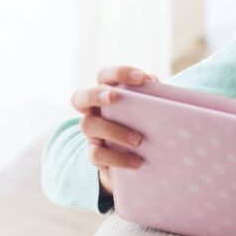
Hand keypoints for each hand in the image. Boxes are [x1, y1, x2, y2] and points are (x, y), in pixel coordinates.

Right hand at [72, 65, 157, 194]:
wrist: (137, 157)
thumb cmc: (143, 123)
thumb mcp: (148, 108)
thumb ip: (151, 96)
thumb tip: (155, 87)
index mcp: (106, 94)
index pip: (104, 76)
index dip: (119, 73)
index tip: (142, 78)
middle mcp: (93, 111)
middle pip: (80, 97)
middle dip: (95, 94)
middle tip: (114, 97)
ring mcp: (91, 133)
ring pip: (88, 126)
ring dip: (114, 131)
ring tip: (139, 141)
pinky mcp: (94, 155)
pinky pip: (97, 155)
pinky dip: (118, 158)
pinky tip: (137, 162)